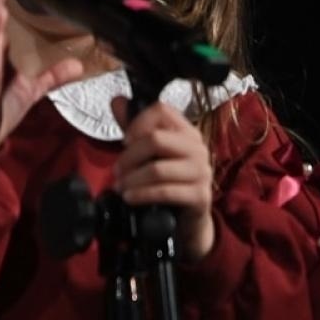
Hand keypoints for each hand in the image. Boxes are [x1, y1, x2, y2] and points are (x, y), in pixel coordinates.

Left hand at [112, 97, 215, 260]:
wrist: (186, 219)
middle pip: (156, 139)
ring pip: (157, 169)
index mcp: (186, 132)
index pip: (161, 110)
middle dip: (129, 157)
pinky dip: (142, 195)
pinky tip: (130, 198)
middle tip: (117, 171)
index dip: (137, 123)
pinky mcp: (200, 196)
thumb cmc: (167, 181)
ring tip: (121, 187)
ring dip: (132, 179)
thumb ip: (134, 128)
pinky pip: (165, 192)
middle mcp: (198, 148)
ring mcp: (202, 172)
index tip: (125, 141)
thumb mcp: (149, 153)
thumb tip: (117, 100)